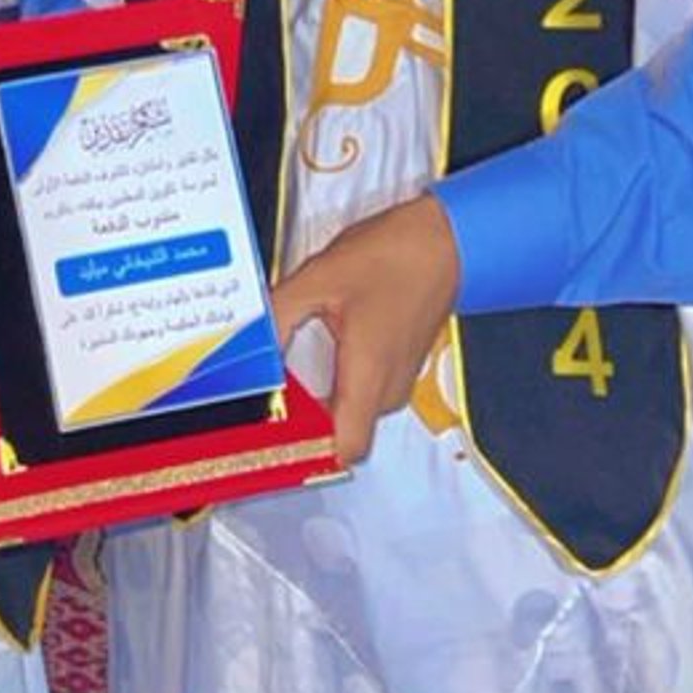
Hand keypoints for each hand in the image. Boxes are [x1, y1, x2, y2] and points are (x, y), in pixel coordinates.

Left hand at [271, 194, 459, 466]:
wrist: (444, 241)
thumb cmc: (392, 256)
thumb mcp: (319, 278)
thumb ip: (278, 315)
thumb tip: (248, 346)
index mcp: (370, 374)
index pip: (345, 449)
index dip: (308, 452)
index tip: (274, 434)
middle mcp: (388, 387)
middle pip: (341, 433)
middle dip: (303, 422)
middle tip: (266, 398)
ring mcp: (397, 380)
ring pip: (351, 414)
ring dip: (318, 401)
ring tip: (285, 373)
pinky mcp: (398, 368)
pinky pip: (362, 393)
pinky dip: (336, 384)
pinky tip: (313, 354)